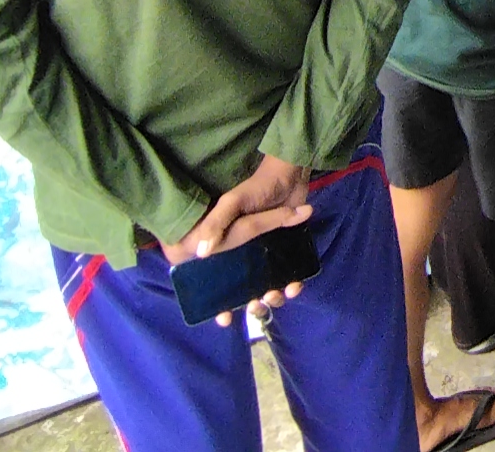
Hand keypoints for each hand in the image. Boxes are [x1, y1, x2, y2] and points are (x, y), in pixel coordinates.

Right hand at [160, 155, 312, 325]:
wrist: (289, 176)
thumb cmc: (256, 190)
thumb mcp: (232, 204)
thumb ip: (215, 224)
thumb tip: (200, 252)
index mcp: (226, 250)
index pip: (217, 285)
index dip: (219, 305)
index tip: (224, 318)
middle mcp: (245, 257)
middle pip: (244, 292)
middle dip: (251, 304)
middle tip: (256, 302)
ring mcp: (267, 256)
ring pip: (267, 288)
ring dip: (273, 298)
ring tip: (276, 293)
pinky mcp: (287, 253)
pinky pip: (288, 277)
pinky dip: (292, 285)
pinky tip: (294, 284)